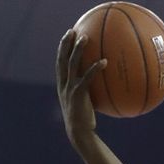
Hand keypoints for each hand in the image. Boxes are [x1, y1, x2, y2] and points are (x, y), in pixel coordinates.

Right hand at [56, 29, 105, 146]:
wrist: (79, 133)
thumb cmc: (84, 120)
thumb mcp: (83, 103)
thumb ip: (87, 91)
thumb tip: (102, 84)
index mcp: (62, 85)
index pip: (59, 62)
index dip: (62, 48)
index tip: (67, 36)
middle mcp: (63, 84)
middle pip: (62, 58)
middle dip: (66, 43)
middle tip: (72, 30)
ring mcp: (69, 88)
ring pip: (72, 63)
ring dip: (78, 49)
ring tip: (85, 38)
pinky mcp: (78, 94)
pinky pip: (87, 77)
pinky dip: (95, 68)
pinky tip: (105, 61)